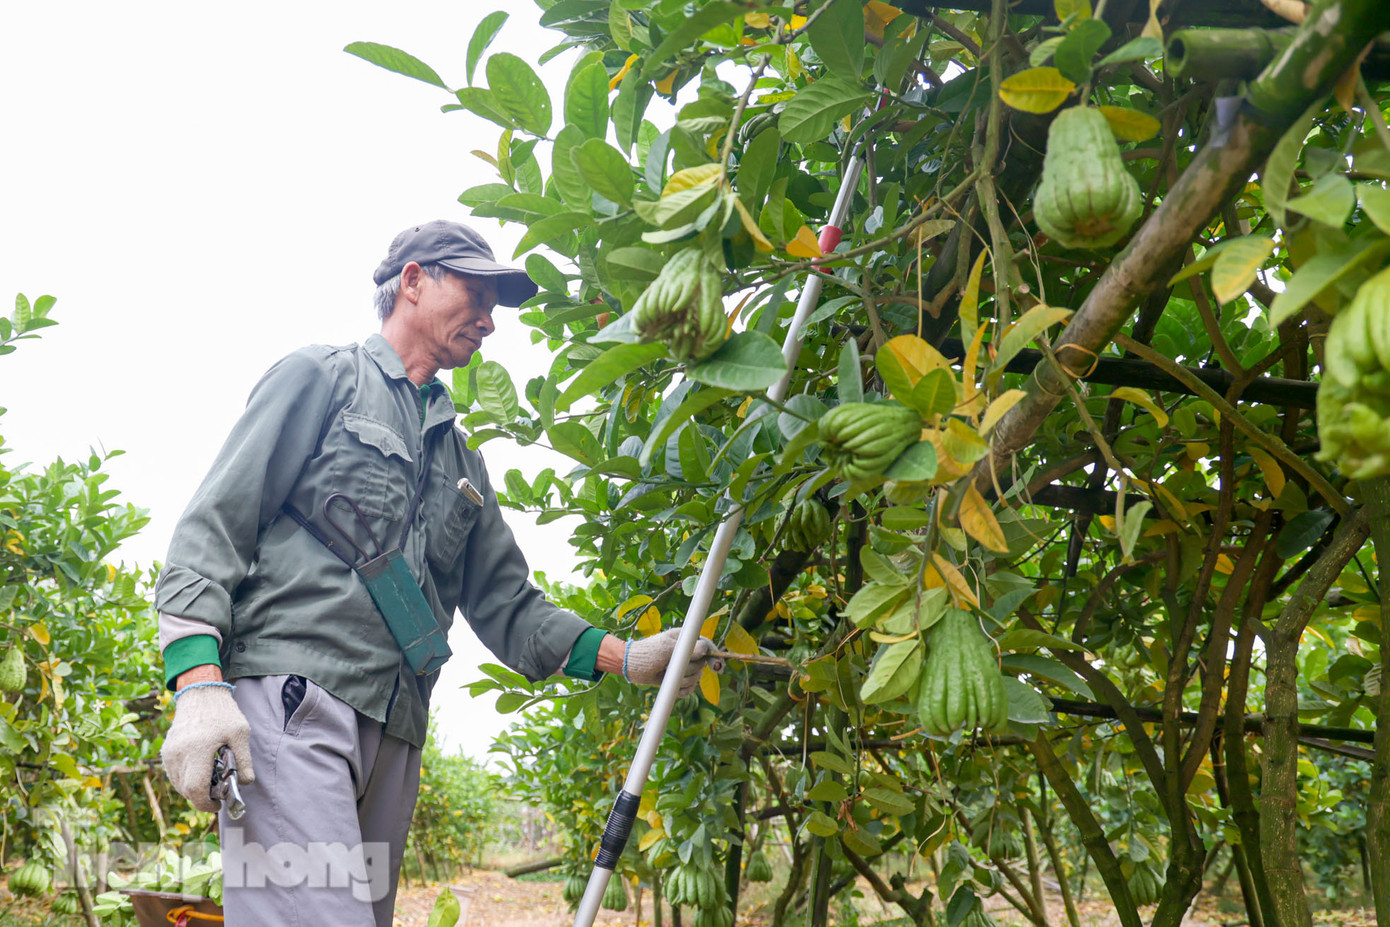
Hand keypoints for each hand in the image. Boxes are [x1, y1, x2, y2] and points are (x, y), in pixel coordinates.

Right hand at [161, 684, 254, 812]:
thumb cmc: (223, 712)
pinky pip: (174, 774)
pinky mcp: (166, 751)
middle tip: (218, 794)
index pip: (196, 789)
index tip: (218, 805)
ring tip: (211, 780)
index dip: (206, 803)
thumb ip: (244, 760)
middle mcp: (178, 754)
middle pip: (186, 790)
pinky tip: (200, 771)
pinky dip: (186, 779)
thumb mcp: (240, 733)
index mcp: (197, 750)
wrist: (201, 693)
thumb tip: (245, 783)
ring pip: (178, 784)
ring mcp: (169, 753)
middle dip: (202, 798)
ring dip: (193, 789)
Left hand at [622, 628, 724, 696]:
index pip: (706, 646)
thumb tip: (705, 649)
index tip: (718, 667)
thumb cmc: (646, 653)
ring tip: (666, 675)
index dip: (714, 656)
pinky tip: (671, 686)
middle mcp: (687, 652)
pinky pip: (689, 689)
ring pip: (696, 678)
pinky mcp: (679, 679)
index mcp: (686, 639)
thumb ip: (686, 649)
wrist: (632, 667)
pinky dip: (681, 690)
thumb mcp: (666, 649)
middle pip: (702, 665)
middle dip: (689, 670)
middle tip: (671, 666)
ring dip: (682, 681)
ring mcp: (684, 666)